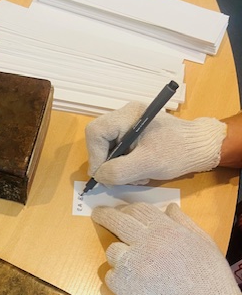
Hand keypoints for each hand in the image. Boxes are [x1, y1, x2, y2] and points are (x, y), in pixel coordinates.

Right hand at [85, 102, 225, 185]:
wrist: (200, 147)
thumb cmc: (178, 152)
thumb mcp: (147, 164)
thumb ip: (119, 170)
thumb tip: (99, 175)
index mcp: (128, 115)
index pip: (95, 132)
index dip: (94, 155)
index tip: (104, 174)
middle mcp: (125, 116)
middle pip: (100, 141)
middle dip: (108, 164)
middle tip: (121, 179)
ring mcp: (129, 125)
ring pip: (109, 150)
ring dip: (118, 168)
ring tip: (137, 176)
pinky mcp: (134, 135)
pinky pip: (119, 152)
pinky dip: (125, 166)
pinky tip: (140, 171)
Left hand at [92, 202, 241, 294]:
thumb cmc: (210, 277)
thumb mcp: (203, 242)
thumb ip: (183, 223)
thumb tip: (169, 207)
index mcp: (165, 230)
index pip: (137, 210)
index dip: (127, 209)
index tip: (120, 211)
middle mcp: (144, 243)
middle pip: (117, 222)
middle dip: (104, 215)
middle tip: (97, 214)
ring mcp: (131, 265)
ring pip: (112, 251)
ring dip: (118, 254)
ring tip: (131, 264)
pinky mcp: (123, 287)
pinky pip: (111, 276)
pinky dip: (118, 279)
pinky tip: (133, 284)